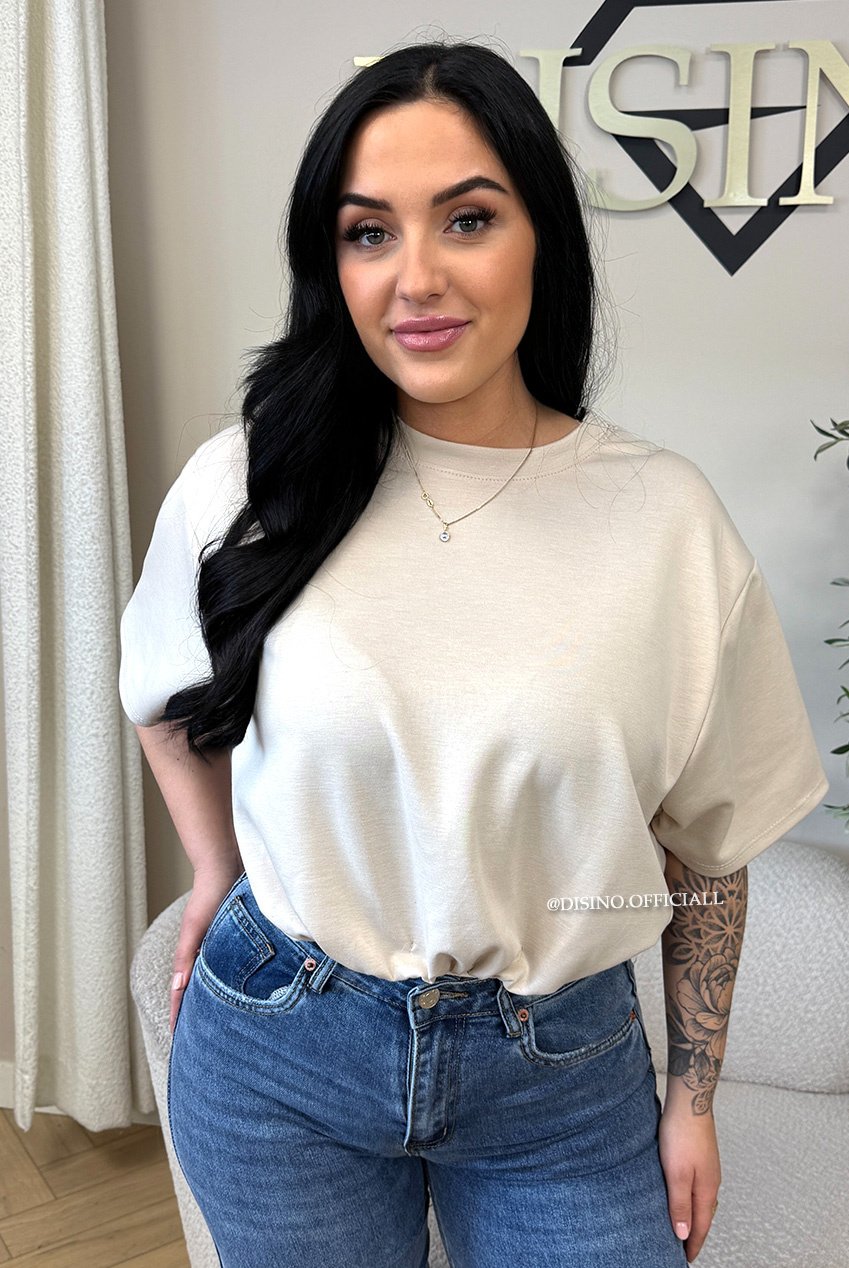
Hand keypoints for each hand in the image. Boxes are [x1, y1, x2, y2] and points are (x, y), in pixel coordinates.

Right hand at [169, 862, 243, 1034]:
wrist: (229, 863)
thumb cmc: (210, 892)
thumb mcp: (195, 926)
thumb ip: (186, 955)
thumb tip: (178, 987)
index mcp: (194, 955)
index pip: (183, 993)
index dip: (180, 1016)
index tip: (177, 1041)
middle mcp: (209, 954)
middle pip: (203, 992)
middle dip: (201, 1015)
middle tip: (206, 1043)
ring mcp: (225, 947)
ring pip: (222, 982)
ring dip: (222, 1001)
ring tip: (229, 1026)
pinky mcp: (243, 937)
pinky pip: (241, 967)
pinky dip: (242, 981)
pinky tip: (255, 991)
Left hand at [658, 1100, 721, 1262]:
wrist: (690, 1101)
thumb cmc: (682, 1133)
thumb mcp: (676, 1174)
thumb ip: (680, 1205)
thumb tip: (684, 1234)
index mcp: (707, 1190)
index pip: (701, 1226)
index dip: (693, 1244)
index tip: (685, 1258)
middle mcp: (712, 1182)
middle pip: (704, 1216)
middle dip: (696, 1234)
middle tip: (685, 1248)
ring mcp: (709, 1169)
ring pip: (703, 1201)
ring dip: (695, 1216)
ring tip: (684, 1227)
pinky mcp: (702, 1157)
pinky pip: (699, 1187)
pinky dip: (693, 1199)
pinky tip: (685, 1195)